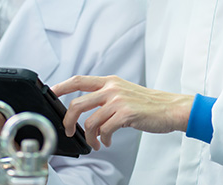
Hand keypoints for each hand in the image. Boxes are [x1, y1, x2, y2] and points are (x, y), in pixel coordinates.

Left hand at [51, 75, 193, 150]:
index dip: (61, 86)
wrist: (171, 108)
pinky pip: (104, 130)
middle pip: (77, 103)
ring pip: (90, 121)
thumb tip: (86, 108)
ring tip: (96, 142)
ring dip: (90, 137)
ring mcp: (118, 100)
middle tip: (70, 130)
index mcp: (109, 81)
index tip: (51, 93)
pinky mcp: (126, 114)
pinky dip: (103, 140)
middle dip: (68, 121)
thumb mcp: (124, 92)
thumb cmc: (148, 104)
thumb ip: (106, 95)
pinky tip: (107, 141)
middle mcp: (112, 88)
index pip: (78, 80)